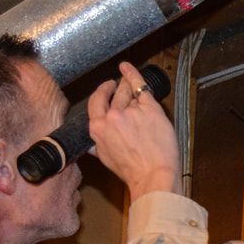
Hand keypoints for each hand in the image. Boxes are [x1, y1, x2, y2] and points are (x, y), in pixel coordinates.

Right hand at [87, 62, 180, 200]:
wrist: (153, 174)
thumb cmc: (131, 171)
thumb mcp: (106, 159)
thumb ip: (98, 145)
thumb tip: (91, 144)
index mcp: (98, 128)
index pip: (95, 102)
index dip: (101, 93)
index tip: (105, 89)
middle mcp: (112, 116)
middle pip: (113, 94)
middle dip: (116, 88)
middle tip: (118, 84)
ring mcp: (131, 110)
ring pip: (128, 91)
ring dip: (128, 85)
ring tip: (128, 81)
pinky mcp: (149, 108)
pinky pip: (141, 87)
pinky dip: (134, 75)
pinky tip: (128, 68)